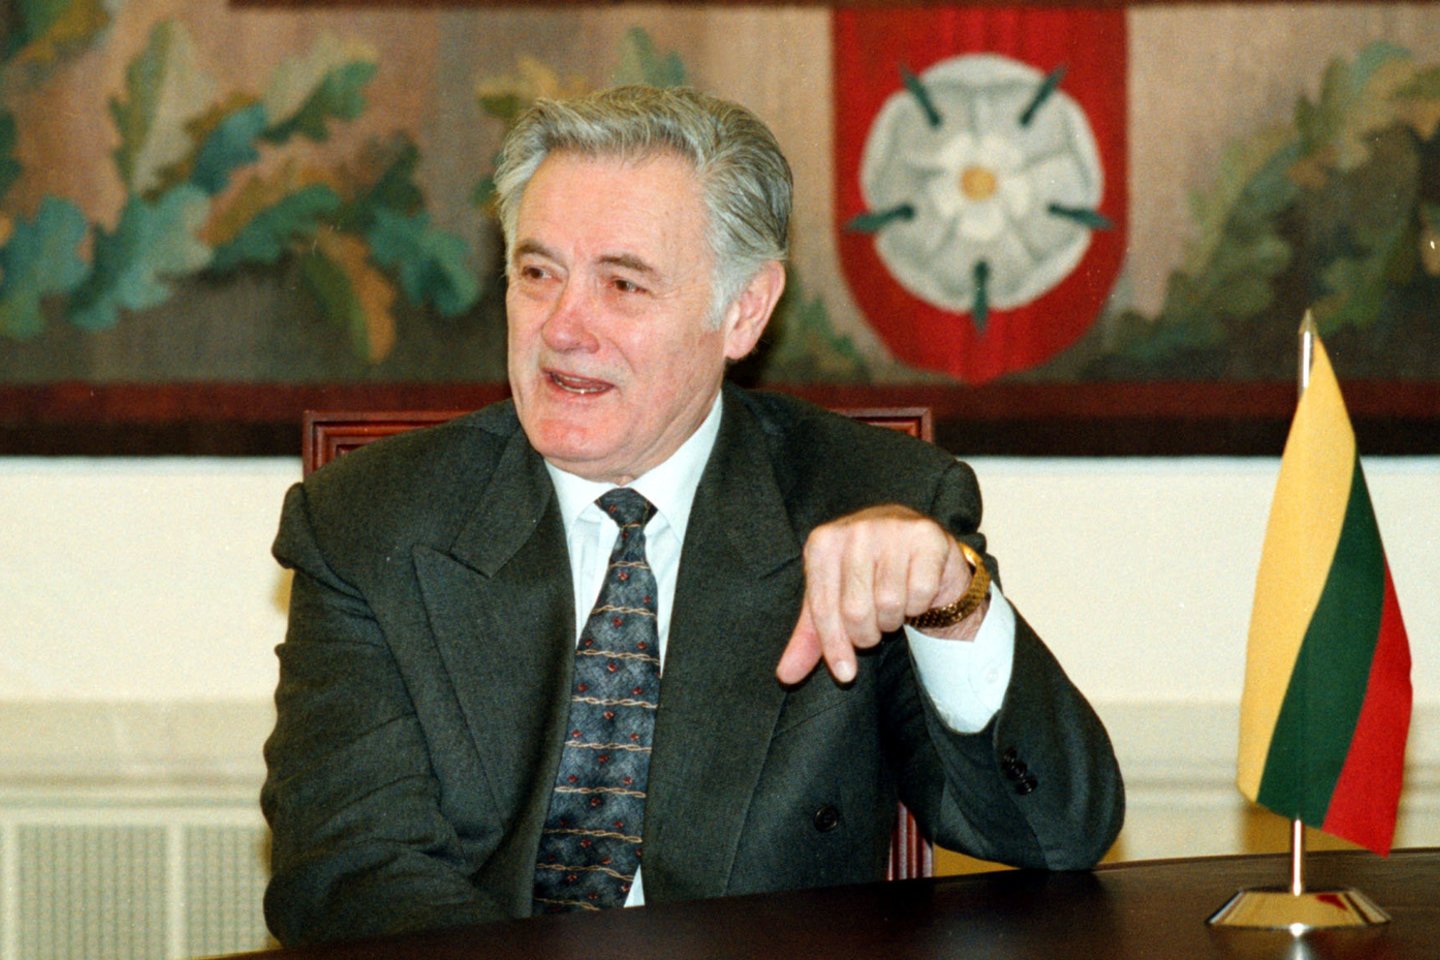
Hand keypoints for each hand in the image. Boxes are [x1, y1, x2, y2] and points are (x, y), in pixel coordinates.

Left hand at [776, 505, 976, 684]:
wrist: (913, 546)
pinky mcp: (927, 536)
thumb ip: (810, 638)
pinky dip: (918, 605)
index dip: (834, 646)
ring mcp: (892, 528)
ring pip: (890, 603)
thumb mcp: (832, 601)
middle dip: (867, 634)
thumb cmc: (865, 575)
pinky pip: (920, 593)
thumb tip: (787, 675)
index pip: (823, 607)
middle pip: (856, 610)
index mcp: (823, 542)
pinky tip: (913, 591)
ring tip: (892, 606)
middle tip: (873, 628)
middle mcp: (855, 530)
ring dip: (893, 619)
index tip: (845, 674)